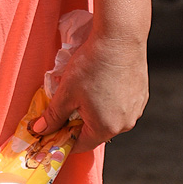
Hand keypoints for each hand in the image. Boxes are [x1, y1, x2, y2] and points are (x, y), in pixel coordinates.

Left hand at [32, 27, 148, 152]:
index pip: (82, 144)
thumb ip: (53, 115)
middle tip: (64, 105)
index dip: (64, 140)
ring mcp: (136, 110)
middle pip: (96, 131)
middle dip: (78, 121)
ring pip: (109, 117)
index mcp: (106, 127)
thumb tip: (40, 130)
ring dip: (94, 109)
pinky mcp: (141, 95)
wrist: (119, 39)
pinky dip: (109, 99)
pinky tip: (100, 81)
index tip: (52, 133)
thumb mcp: (66, 91)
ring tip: (83, 89)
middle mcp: (125, 124)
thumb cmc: (92, 65)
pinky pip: (121, 105)